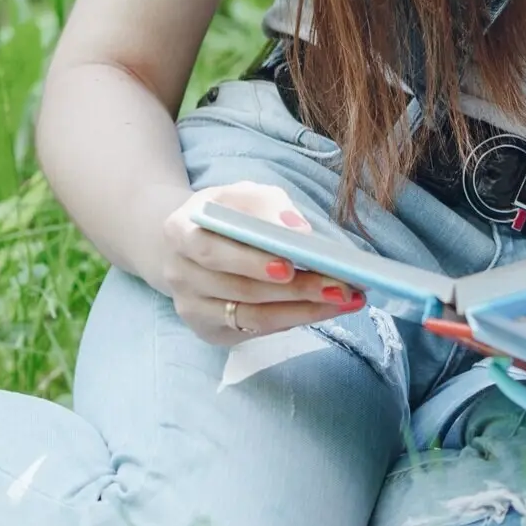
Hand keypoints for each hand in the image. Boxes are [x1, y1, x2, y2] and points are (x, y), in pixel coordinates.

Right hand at [158, 182, 364, 345]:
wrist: (190, 243)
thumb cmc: (225, 213)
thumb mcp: (241, 194)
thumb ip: (267, 205)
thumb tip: (299, 230)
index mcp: (179, 232)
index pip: (213, 250)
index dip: (251, 260)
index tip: (291, 264)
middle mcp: (179, 274)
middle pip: (240, 289)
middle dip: (295, 290)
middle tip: (340, 287)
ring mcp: (192, 307)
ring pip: (252, 316)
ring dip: (304, 310)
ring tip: (346, 300)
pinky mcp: (209, 330)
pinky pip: (256, 331)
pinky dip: (294, 320)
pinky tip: (324, 310)